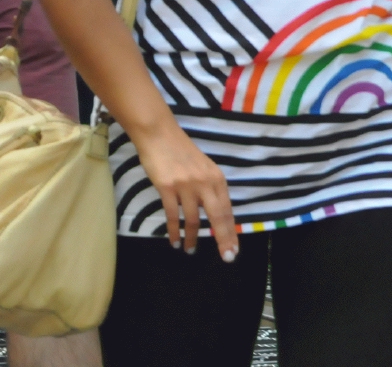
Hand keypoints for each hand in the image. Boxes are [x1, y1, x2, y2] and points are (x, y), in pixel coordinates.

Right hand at [134, 121, 237, 261]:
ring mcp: (186, 185)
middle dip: (223, 240)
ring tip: (189, 250)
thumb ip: (210, 187)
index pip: (227, 210)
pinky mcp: (167, 187)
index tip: (234, 250)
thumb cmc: (180, 150)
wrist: (158, 134)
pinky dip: (174, 230)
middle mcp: (205, 183)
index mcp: (216, 178)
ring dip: (192, 238)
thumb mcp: (203, 167)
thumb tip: (215, 213)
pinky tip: (174, 240)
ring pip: (193, 219)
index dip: (231, 232)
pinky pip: (172, 214)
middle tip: (226, 257)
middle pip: (217, 217)